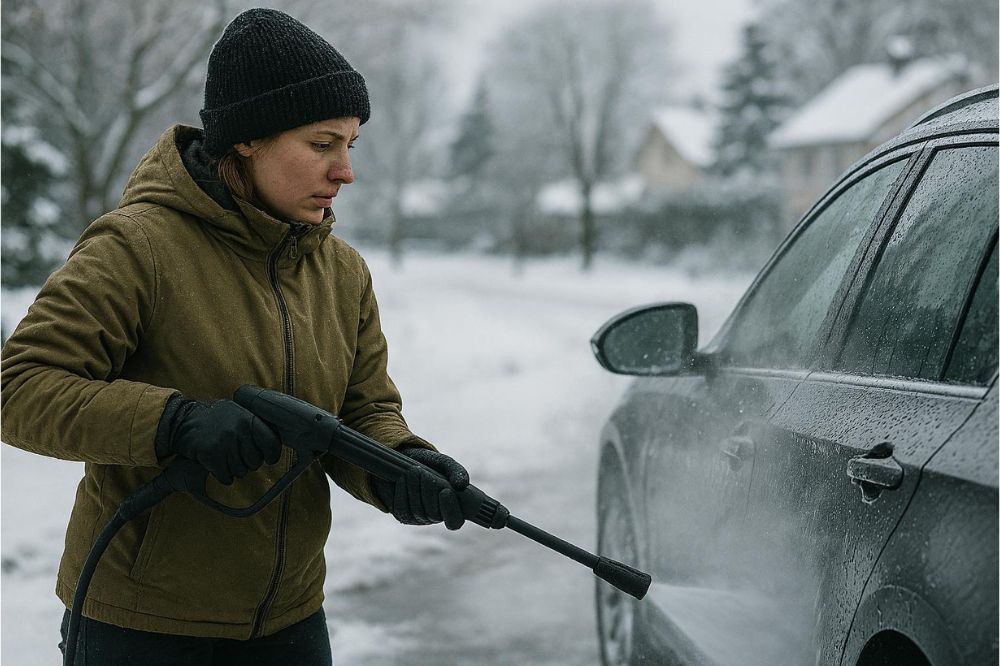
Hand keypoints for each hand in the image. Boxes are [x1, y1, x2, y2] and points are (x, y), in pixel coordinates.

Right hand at [163, 399, 281, 484]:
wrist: (181, 420)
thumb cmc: (212, 418)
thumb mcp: (236, 413)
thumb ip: (253, 426)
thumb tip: (272, 445)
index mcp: (248, 419)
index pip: (271, 443)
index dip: (272, 455)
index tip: (268, 459)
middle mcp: (239, 431)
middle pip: (255, 462)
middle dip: (248, 464)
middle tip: (236, 457)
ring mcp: (225, 443)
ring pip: (241, 472)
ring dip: (233, 470)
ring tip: (223, 458)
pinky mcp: (211, 455)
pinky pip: (226, 478)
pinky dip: (222, 476)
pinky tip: (216, 466)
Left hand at [372, 447, 469, 529]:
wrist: (407, 460)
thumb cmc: (431, 464)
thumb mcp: (445, 464)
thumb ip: (456, 472)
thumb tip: (461, 485)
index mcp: (452, 507)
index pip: (454, 521)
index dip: (451, 511)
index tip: (446, 491)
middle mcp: (436, 516)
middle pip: (434, 514)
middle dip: (428, 492)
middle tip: (424, 473)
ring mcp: (419, 517)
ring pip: (418, 511)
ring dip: (415, 489)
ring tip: (413, 471)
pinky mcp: (403, 514)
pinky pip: (402, 509)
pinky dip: (403, 492)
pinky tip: (402, 479)